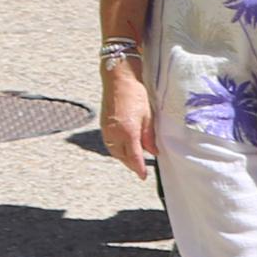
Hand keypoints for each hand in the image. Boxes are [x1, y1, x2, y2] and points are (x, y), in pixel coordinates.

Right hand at [98, 60, 154, 183]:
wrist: (119, 79)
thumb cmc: (136, 95)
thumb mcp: (148, 116)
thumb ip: (149, 136)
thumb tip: (153, 152)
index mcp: (128, 132)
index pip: (134, 157)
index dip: (139, 168)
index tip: (144, 176)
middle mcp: (114, 133)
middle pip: (123, 157)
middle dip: (131, 164)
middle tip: (140, 169)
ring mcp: (106, 130)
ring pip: (114, 151)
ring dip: (123, 158)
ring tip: (133, 160)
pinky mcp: (103, 125)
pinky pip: (109, 143)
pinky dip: (117, 149)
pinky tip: (124, 148)